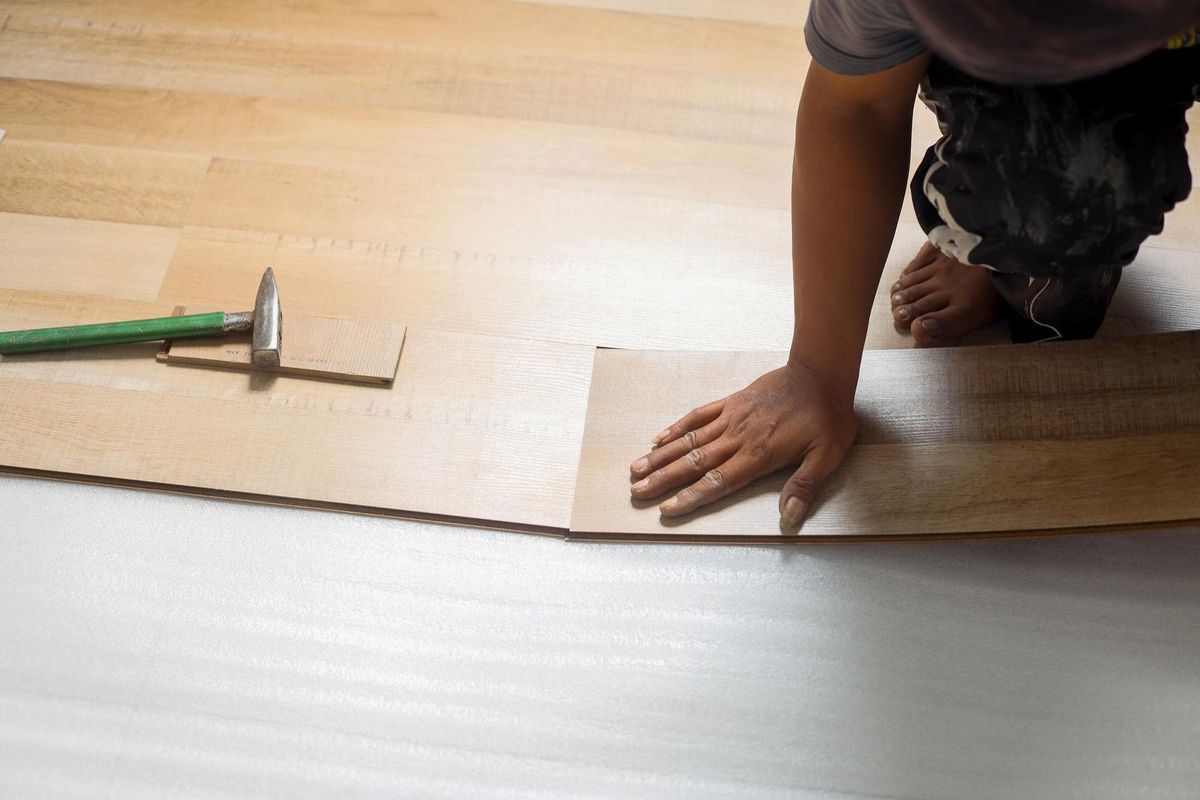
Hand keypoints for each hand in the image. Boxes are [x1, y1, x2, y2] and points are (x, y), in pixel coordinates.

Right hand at [629, 361, 856, 527]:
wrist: (821, 372)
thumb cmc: (827, 416)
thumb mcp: (827, 455)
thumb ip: (804, 486)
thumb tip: (789, 518)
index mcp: (758, 455)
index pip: (717, 482)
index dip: (690, 497)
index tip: (667, 510)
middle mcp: (738, 437)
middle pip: (694, 462)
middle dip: (663, 480)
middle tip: (637, 492)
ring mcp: (731, 418)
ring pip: (689, 440)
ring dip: (661, 456)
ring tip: (636, 469)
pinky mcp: (732, 402)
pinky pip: (698, 415)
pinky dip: (677, 427)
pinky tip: (659, 438)